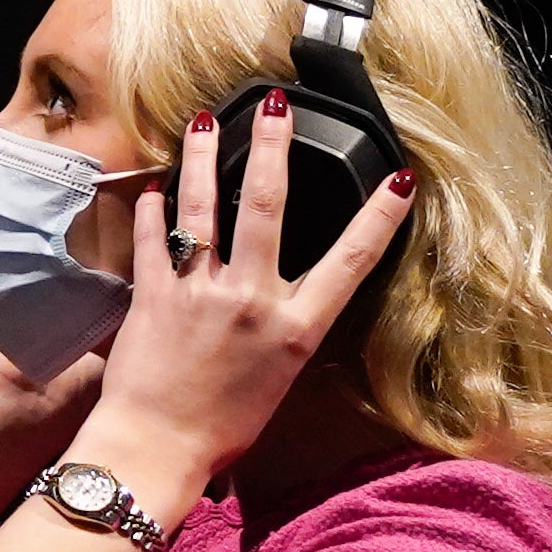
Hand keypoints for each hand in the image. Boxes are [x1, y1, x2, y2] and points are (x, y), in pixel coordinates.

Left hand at [88, 97, 421, 491]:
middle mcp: (251, 300)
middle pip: (266, 204)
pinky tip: (154, 183)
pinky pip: (152, 235)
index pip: (351, 261)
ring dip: (201, 155)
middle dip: (271, 146)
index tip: (399, 178)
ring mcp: (199, 291)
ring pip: (201, 205)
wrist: (158, 448)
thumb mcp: (279, 377)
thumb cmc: (224, 427)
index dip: (378, 217)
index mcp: (296, 328)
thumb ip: (284, 325)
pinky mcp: (151, 294)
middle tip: (275, 103)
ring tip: (203, 117)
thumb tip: (286, 290)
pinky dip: (152, 206)